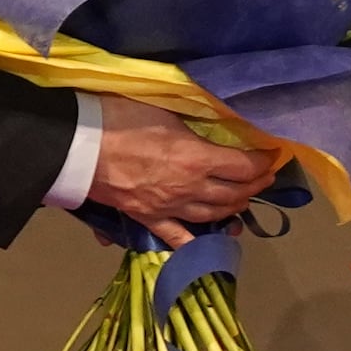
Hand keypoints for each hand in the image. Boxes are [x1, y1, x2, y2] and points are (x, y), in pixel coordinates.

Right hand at [85, 100, 281, 249]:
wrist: (76, 147)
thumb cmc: (118, 118)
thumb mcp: (165, 109)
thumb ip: (194, 122)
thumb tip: (215, 125)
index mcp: (197, 159)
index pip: (245, 167)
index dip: (264, 163)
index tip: (273, 155)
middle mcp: (190, 189)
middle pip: (235, 194)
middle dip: (255, 185)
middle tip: (264, 177)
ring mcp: (170, 208)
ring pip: (214, 216)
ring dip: (235, 208)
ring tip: (243, 199)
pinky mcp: (148, 219)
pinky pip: (179, 238)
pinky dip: (198, 242)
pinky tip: (211, 240)